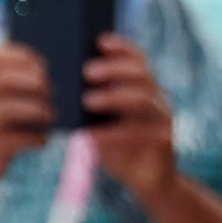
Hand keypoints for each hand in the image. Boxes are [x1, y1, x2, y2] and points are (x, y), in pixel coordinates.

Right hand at [0, 40, 55, 196]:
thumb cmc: (0, 124)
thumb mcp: (1, 100)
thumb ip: (18, 83)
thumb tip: (53, 76)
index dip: (20, 56)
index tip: (43, 64)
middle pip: (2, 80)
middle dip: (31, 82)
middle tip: (51, 90)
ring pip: (6, 110)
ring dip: (35, 110)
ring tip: (50, 115)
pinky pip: (13, 139)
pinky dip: (33, 138)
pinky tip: (43, 140)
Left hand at [82, 25, 180, 210]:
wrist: (148, 182)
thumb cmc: (119, 147)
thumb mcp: (102, 123)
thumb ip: (90, 104)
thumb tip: (57, 84)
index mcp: (143, 88)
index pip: (138, 59)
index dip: (122, 47)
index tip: (100, 41)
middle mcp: (157, 99)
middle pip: (141, 74)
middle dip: (114, 69)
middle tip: (86, 71)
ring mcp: (163, 120)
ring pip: (143, 100)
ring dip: (114, 97)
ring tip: (87, 101)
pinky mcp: (164, 143)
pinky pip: (139, 134)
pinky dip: (112, 134)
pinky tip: (90, 136)